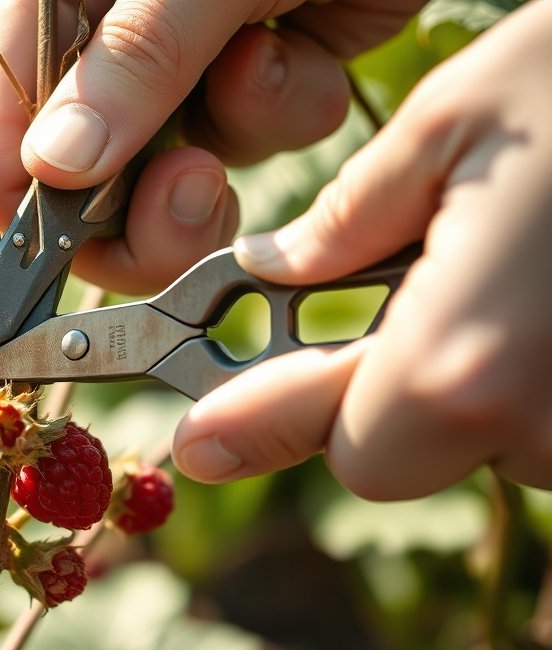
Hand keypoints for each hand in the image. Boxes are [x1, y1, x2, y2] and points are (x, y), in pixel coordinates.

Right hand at [0, 0, 419, 292]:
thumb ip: (135, 61)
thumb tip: (54, 167)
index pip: (9, 108)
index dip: (20, 190)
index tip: (42, 260)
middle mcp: (117, 36)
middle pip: (92, 170)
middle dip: (147, 197)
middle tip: (194, 187)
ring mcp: (190, 58)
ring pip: (180, 163)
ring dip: (235, 134)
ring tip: (264, 65)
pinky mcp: (261, 69)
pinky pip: (258, 135)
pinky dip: (290, 108)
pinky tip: (310, 47)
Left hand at [173, 1, 551, 498]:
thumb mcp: (452, 126)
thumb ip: (342, 223)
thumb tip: (269, 273)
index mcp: (471, 364)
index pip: (348, 453)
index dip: (271, 430)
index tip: (202, 436)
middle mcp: (549, 428)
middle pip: (406, 455)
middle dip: (372, 387)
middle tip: (388, 289)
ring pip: (483, 441)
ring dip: (461, 375)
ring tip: (503, 263)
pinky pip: (549, 420)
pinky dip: (521, 370)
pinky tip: (536, 290)